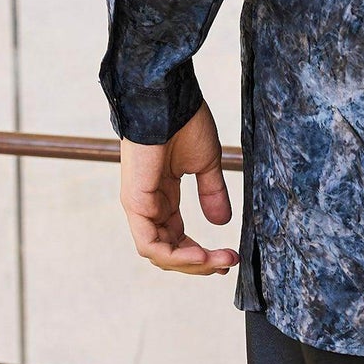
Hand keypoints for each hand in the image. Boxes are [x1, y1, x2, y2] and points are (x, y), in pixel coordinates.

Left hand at [118, 103, 237, 275]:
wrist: (169, 99)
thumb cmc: (184, 122)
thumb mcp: (205, 164)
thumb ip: (211, 193)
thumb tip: (222, 222)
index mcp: (162, 196)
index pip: (176, 238)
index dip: (200, 254)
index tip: (228, 257)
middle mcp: (148, 205)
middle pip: (168, 251)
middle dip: (199, 263)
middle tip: (227, 263)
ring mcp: (139, 205)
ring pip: (159, 253)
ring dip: (191, 263)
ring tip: (218, 261)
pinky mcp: (135, 202)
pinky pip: (150, 244)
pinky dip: (175, 256)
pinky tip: (200, 255)